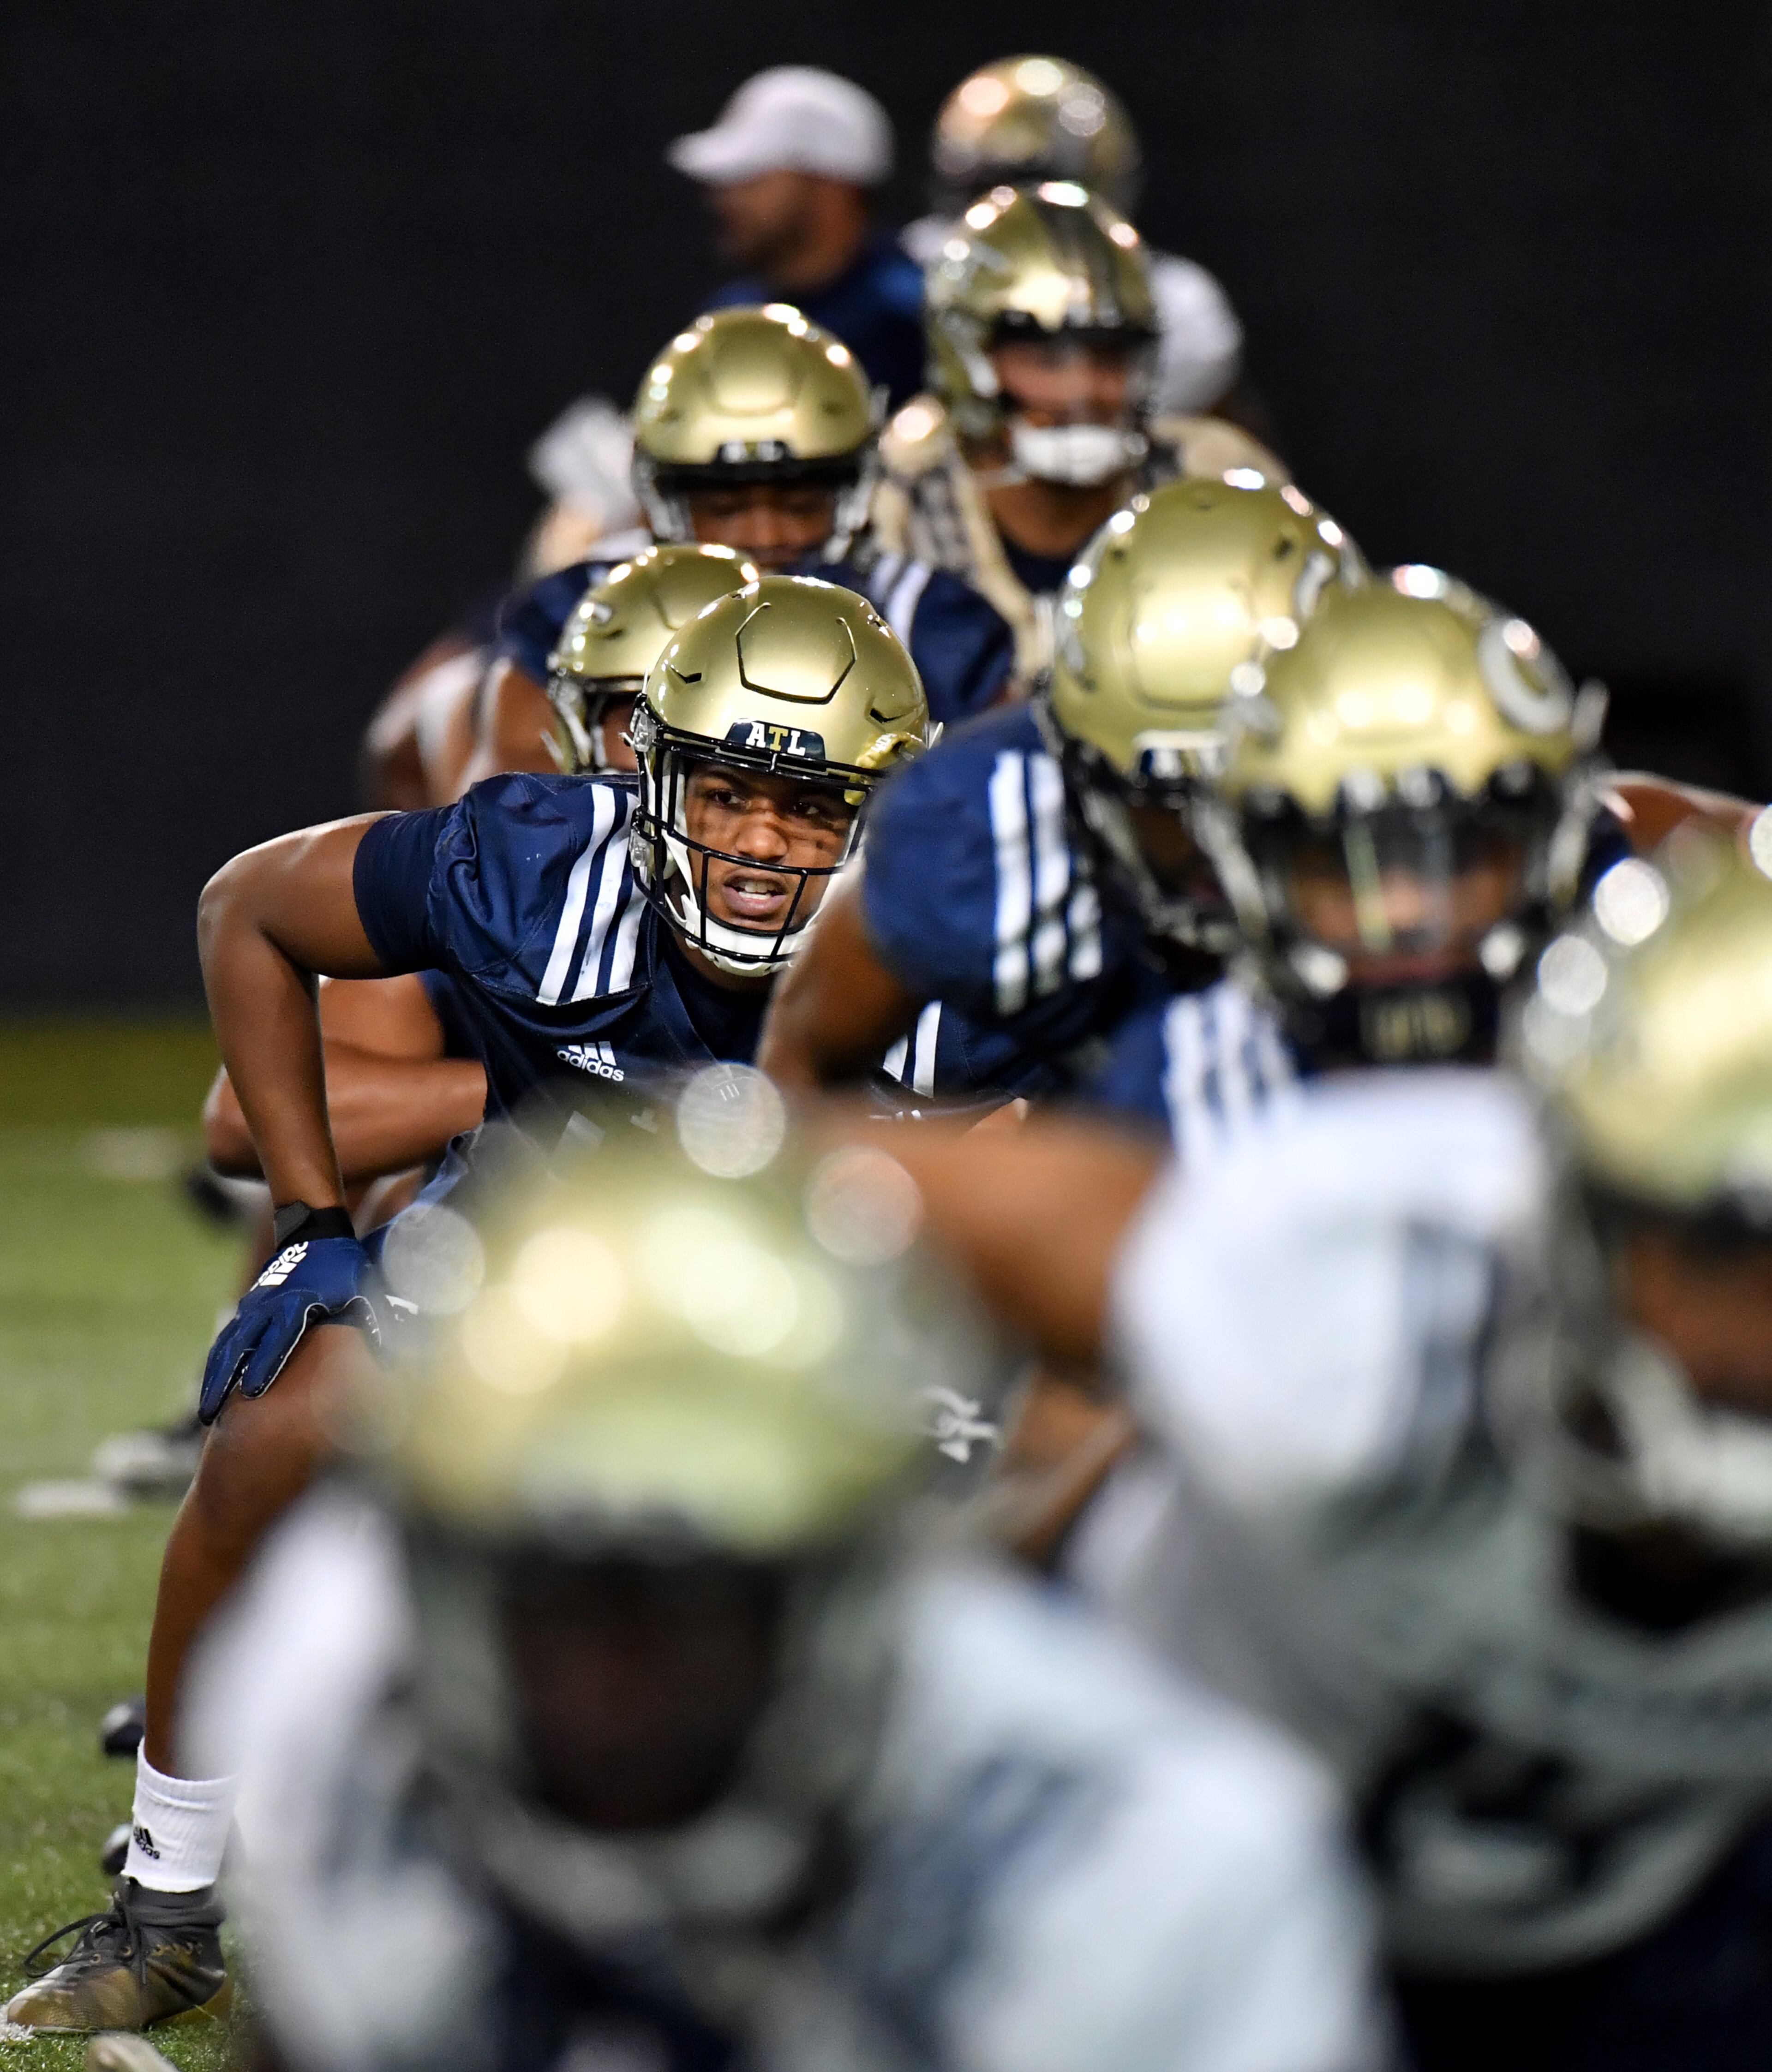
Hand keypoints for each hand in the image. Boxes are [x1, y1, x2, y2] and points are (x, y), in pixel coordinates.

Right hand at [199, 1236, 377, 1419]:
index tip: (251, 1391)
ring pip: (227, 1345)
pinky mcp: (247, 1307)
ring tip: (205, 1410)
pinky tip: (211, 1384)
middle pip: (240, 1347)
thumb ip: (372, 1321)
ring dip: (214, 1377)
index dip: (264, 1364)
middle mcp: (268, 1306)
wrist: (314, 1235)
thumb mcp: (360, 1289)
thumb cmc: (342, 1267)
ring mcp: (254, 1307)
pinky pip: (226, 1337)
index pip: (277, 1338)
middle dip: (223, 1381)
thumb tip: (388, 1356)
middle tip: (210, 1414)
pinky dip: (216, 1362)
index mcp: (296, 1303)